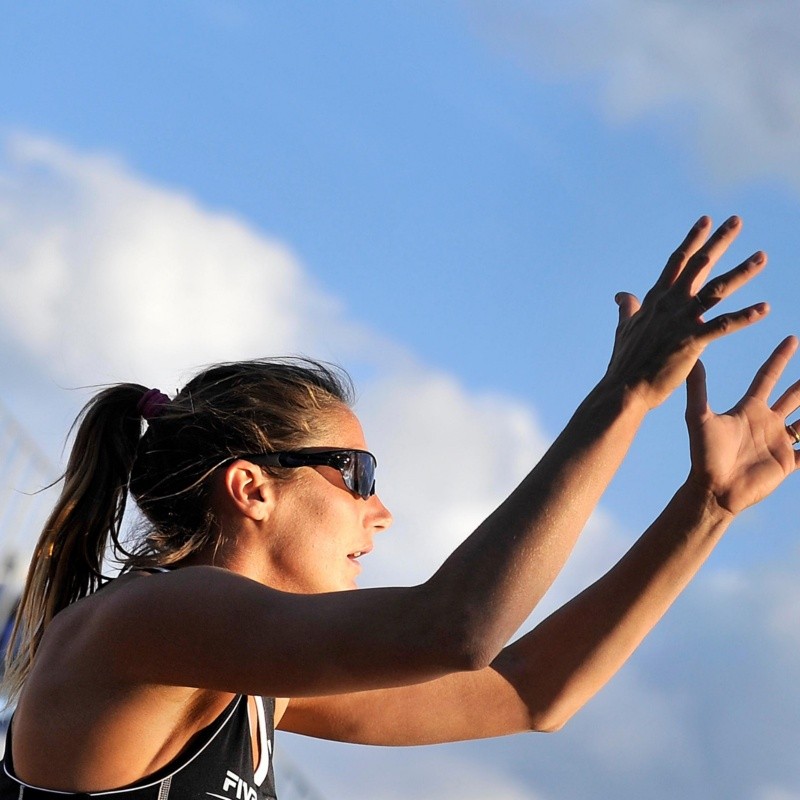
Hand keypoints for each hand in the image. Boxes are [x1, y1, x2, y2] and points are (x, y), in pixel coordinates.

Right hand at [604, 216, 767, 409]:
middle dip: (719, 241)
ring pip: (716, 290)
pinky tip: (764, 308)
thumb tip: (621, 295)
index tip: (707, 220)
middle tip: (737, 220)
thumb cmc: (625, 362)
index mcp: (656, 300)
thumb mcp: (624, 329)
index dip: (693, 240)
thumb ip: (627, 309)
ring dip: (741, 272)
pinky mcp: (691, 341)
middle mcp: (670, 304)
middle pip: (699, 265)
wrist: (624, 388)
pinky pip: (723, 325)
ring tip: (761, 256)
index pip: (678, 262)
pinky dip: (745, 317)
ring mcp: (681, 321)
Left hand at [685, 337, 799, 515]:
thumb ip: (698, 388)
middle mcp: (766, 421)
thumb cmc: (704, 454)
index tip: (792, 338)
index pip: (768, 377)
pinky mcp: (788, 461)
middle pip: (794, 395)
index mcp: (749, 409)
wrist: (714, 489)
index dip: (780, 358)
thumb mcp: (699, 417)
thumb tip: (693, 358)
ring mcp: (779, 441)